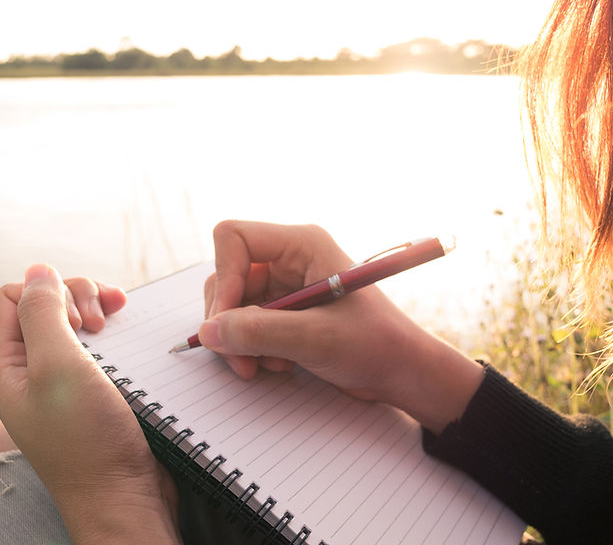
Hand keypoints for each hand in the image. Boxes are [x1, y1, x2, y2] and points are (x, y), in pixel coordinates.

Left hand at [0, 264, 179, 543]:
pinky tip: (124, 333)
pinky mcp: (87, 391)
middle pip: (42, 303)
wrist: (125, 498)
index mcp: (4, 367)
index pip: (13, 296)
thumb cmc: (88, 443)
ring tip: (115, 323)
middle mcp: (26, 372)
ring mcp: (57, 382)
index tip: (82, 323)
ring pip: (70, 320)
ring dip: (95, 311)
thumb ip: (43, 314)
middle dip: (76, 298)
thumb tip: (39, 269)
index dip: (49, 294)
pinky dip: (110, 332)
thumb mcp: (58, 368)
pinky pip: (92, 345)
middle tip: (101, 325)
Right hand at [199, 220, 482, 432]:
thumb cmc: (375, 345)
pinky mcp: (284, 314)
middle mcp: (288, 260)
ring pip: (232, 305)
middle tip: (241, 359)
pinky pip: (246, 325)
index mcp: (301, 245)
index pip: (233, 239)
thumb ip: (259, 333)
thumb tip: (209, 332)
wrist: (403, 373)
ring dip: (241, 340)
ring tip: (270, 365)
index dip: (224, 277)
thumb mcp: (316, 338)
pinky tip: (281, 365)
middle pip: (227, 276)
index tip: (228, 320)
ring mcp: (284, 287)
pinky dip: (253, 349)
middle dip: (229, 320)